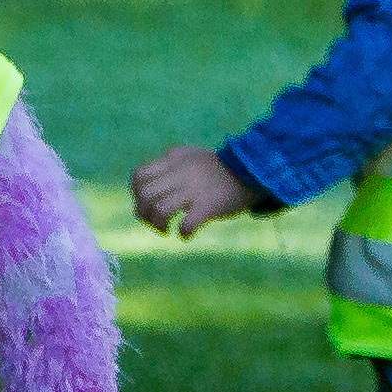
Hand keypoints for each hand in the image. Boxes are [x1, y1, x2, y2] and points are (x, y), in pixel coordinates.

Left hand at [131, 143, 272, 236]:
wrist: (254, 172)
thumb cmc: (221, 169)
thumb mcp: (192, 156)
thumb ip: (171, 163)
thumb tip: (150, 179)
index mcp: (174, 160)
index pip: (138, 177)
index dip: (137, 195)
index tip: (149, 204)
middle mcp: (180, 173)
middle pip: (145, 195)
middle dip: (144, 214)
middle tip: (156, 222)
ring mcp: (194, 189)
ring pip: (160, 210)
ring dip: (158, 225)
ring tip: (167, 230)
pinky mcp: (209, 205)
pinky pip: (186, 224)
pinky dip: (184, 233)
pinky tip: (188, 234)